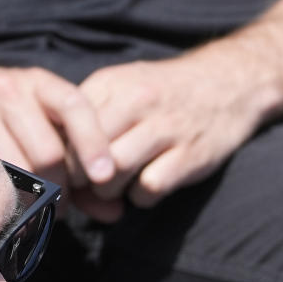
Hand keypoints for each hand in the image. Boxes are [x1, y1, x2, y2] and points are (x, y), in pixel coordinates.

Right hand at [0, 66, 124, 221]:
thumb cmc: (15, 129)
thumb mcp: (52, 136)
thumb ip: (85, 173)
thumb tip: (114, 212)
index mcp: (41, 85)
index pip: (75, 107)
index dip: (93, 143)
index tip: (104, 177)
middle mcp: (11, 91)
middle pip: (50, 152)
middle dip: (62, 187)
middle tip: (62, 204)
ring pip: (21, 170)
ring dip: (36, 199)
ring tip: (37, 206)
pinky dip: (9, 198)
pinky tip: (12, 203)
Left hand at [78, 43, 267, 207]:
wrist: (231, 82)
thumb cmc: (163, 96)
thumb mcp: (122, 89)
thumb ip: (86, 118)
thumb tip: (51, 163)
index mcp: (112, 84)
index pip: (66, 130)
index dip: (59, 160)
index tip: (63, 174)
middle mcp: (138, 101)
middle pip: (84, 157)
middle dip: (80, 182)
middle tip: (88, 188)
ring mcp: (166, 128)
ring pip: (111, 174)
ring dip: (108, 192)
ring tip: (117, 187)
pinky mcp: (189, 155)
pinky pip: (146, 190)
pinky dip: (140, 199)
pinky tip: (146, 188)